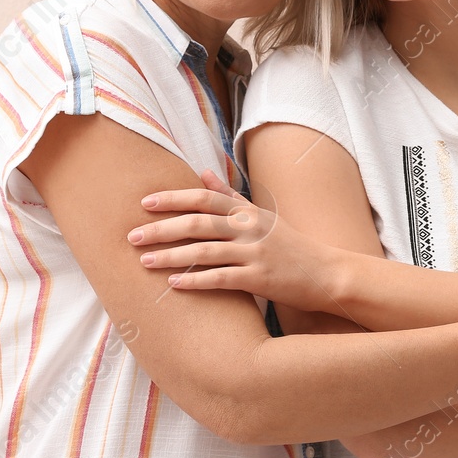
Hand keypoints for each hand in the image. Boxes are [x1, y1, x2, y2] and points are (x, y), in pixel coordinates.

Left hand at [129, 170, 338, 313]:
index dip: (173, 198)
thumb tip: (202, 172)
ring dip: (171, 256)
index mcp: (248, 211)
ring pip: (204, 252)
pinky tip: (173, 284)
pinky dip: (195, 281)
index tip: (145, 202)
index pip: (204, 197)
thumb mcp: (263, 215)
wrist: (326, 273)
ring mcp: (255, 253)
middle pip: (198, 222)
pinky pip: (221, 279)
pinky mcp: (259, 279)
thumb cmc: (290, 245)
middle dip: (162, 228)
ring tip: (144, 261)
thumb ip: (231, 195)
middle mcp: (250, 228)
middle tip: (132, 235)